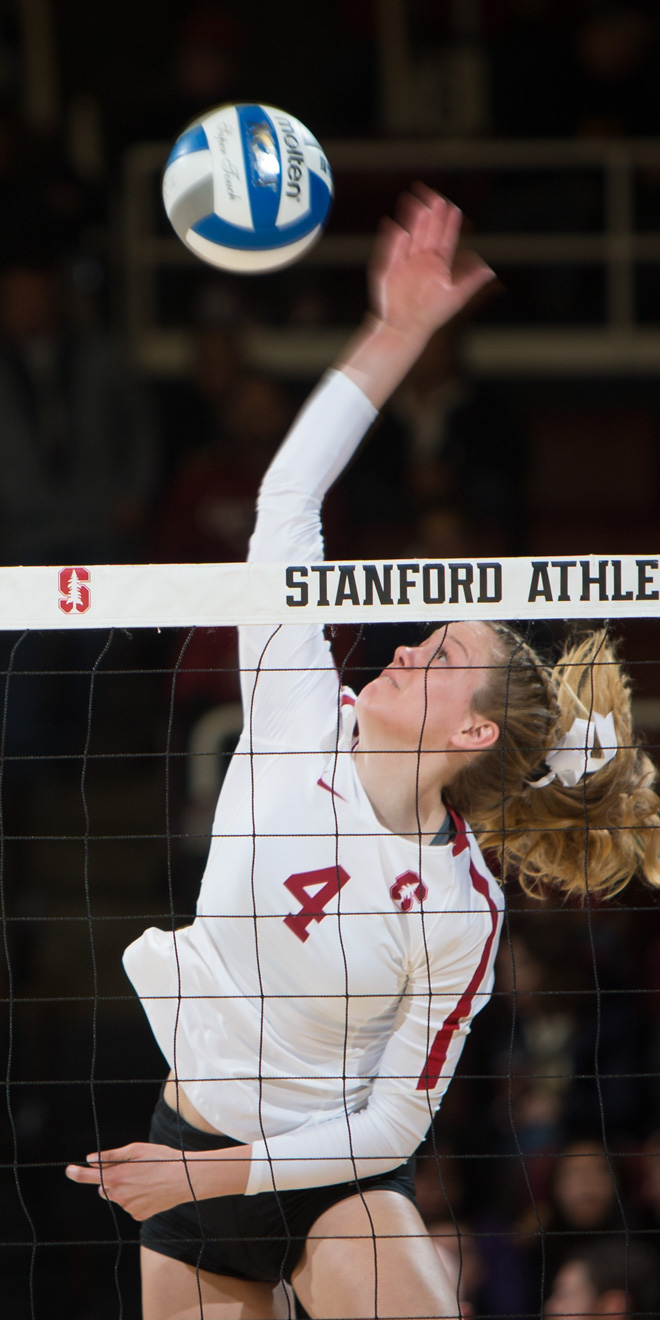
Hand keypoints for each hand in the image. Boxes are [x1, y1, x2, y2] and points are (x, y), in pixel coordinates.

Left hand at [65, 1142, 200, 1220]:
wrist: (186, 1179)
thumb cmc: (162, 1159)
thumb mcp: (136, 1150)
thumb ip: (111, 1156)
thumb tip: (90, 1159)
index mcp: (116, 1177)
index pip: (88, 1177)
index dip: (76, 1173)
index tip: (69, 1170)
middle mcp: (119, 1195)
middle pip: (104, 1188)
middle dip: (110, 1179)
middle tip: (129, 1169)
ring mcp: (128, 1207)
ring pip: (118, 1197)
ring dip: (125, 1188)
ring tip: (146, 1178)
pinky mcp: (139, 1215)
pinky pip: (131, 1206)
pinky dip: (136, 1198)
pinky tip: (151, 1190)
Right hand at [369, 186, 494, 341]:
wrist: (405, 329)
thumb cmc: (432, 315)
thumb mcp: (455, 297)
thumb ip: (471, 281)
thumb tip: (490, 270)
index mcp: (439, 264)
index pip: (446, 239)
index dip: (450, 224)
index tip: (454, 208)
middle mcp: (423, 259)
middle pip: (429, 232)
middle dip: (433, 215)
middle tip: (438, 197)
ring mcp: (407, 262)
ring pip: (412, 236)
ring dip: (415, 222)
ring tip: (419, 206)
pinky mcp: (391, 269)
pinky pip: (393, 251)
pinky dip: (394, 239)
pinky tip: (396, 226)